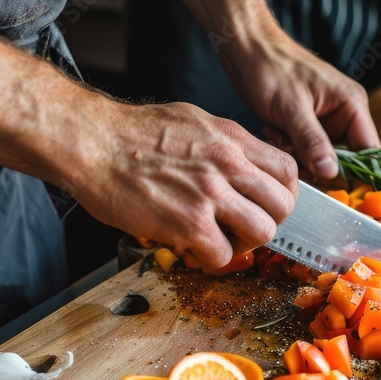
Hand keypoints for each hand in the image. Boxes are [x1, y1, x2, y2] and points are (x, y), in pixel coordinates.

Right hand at [76, 101, 297, 267]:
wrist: (92, 142)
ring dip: (245, 244)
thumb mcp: (192, 120)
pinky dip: (212, 258)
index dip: (283, 194)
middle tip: (245, 227)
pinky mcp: (188, 223)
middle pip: (283, 205)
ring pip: (263, 233)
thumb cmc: (131, 132)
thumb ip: (224, 143)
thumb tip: (242, 162)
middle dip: (270, 222)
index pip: (288, 170)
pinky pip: (222, 255)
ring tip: (222, 240)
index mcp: (232, 139)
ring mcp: (211, 194)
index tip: (268, 204)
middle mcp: (229, 164)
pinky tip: (194, 248)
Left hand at [220, 27, 380, 180]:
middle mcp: (344, 114)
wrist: (246, 49)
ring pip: (319, 157)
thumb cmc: (270, 67)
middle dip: (314, 161)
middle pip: (342, 159)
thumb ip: (312, 141)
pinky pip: (303, 150)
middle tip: (290, 146)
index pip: (368, 151)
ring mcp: (325, 120)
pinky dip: (287, 146)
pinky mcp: (307, 124)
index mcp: (352, 104)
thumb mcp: (291, 107)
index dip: (353, 172)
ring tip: (278, 132)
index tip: (327, 182)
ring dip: (297, 154)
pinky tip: (273, 129)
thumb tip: (331, 173)